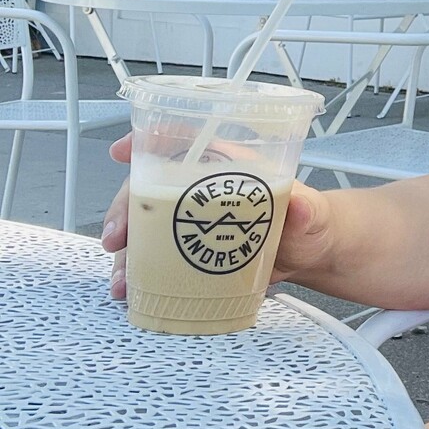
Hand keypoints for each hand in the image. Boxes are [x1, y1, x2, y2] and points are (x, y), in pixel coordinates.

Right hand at [102, 134, 337, 299]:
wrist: (311, 255)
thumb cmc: (308, 219)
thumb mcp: (311, 212)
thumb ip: (307, 209)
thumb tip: (300, 205)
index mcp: (226, 165)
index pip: (180, 140)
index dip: (148, 140)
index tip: (123, 151)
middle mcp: (200, 189)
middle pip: (150, 188)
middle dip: (125, 209)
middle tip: (117, 237)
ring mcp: (190, 221)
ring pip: (145, 228)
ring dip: (126, 251)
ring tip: (122, 279)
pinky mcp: (191, 252)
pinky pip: (154, 258)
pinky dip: (138, 273)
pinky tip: (130, 289)